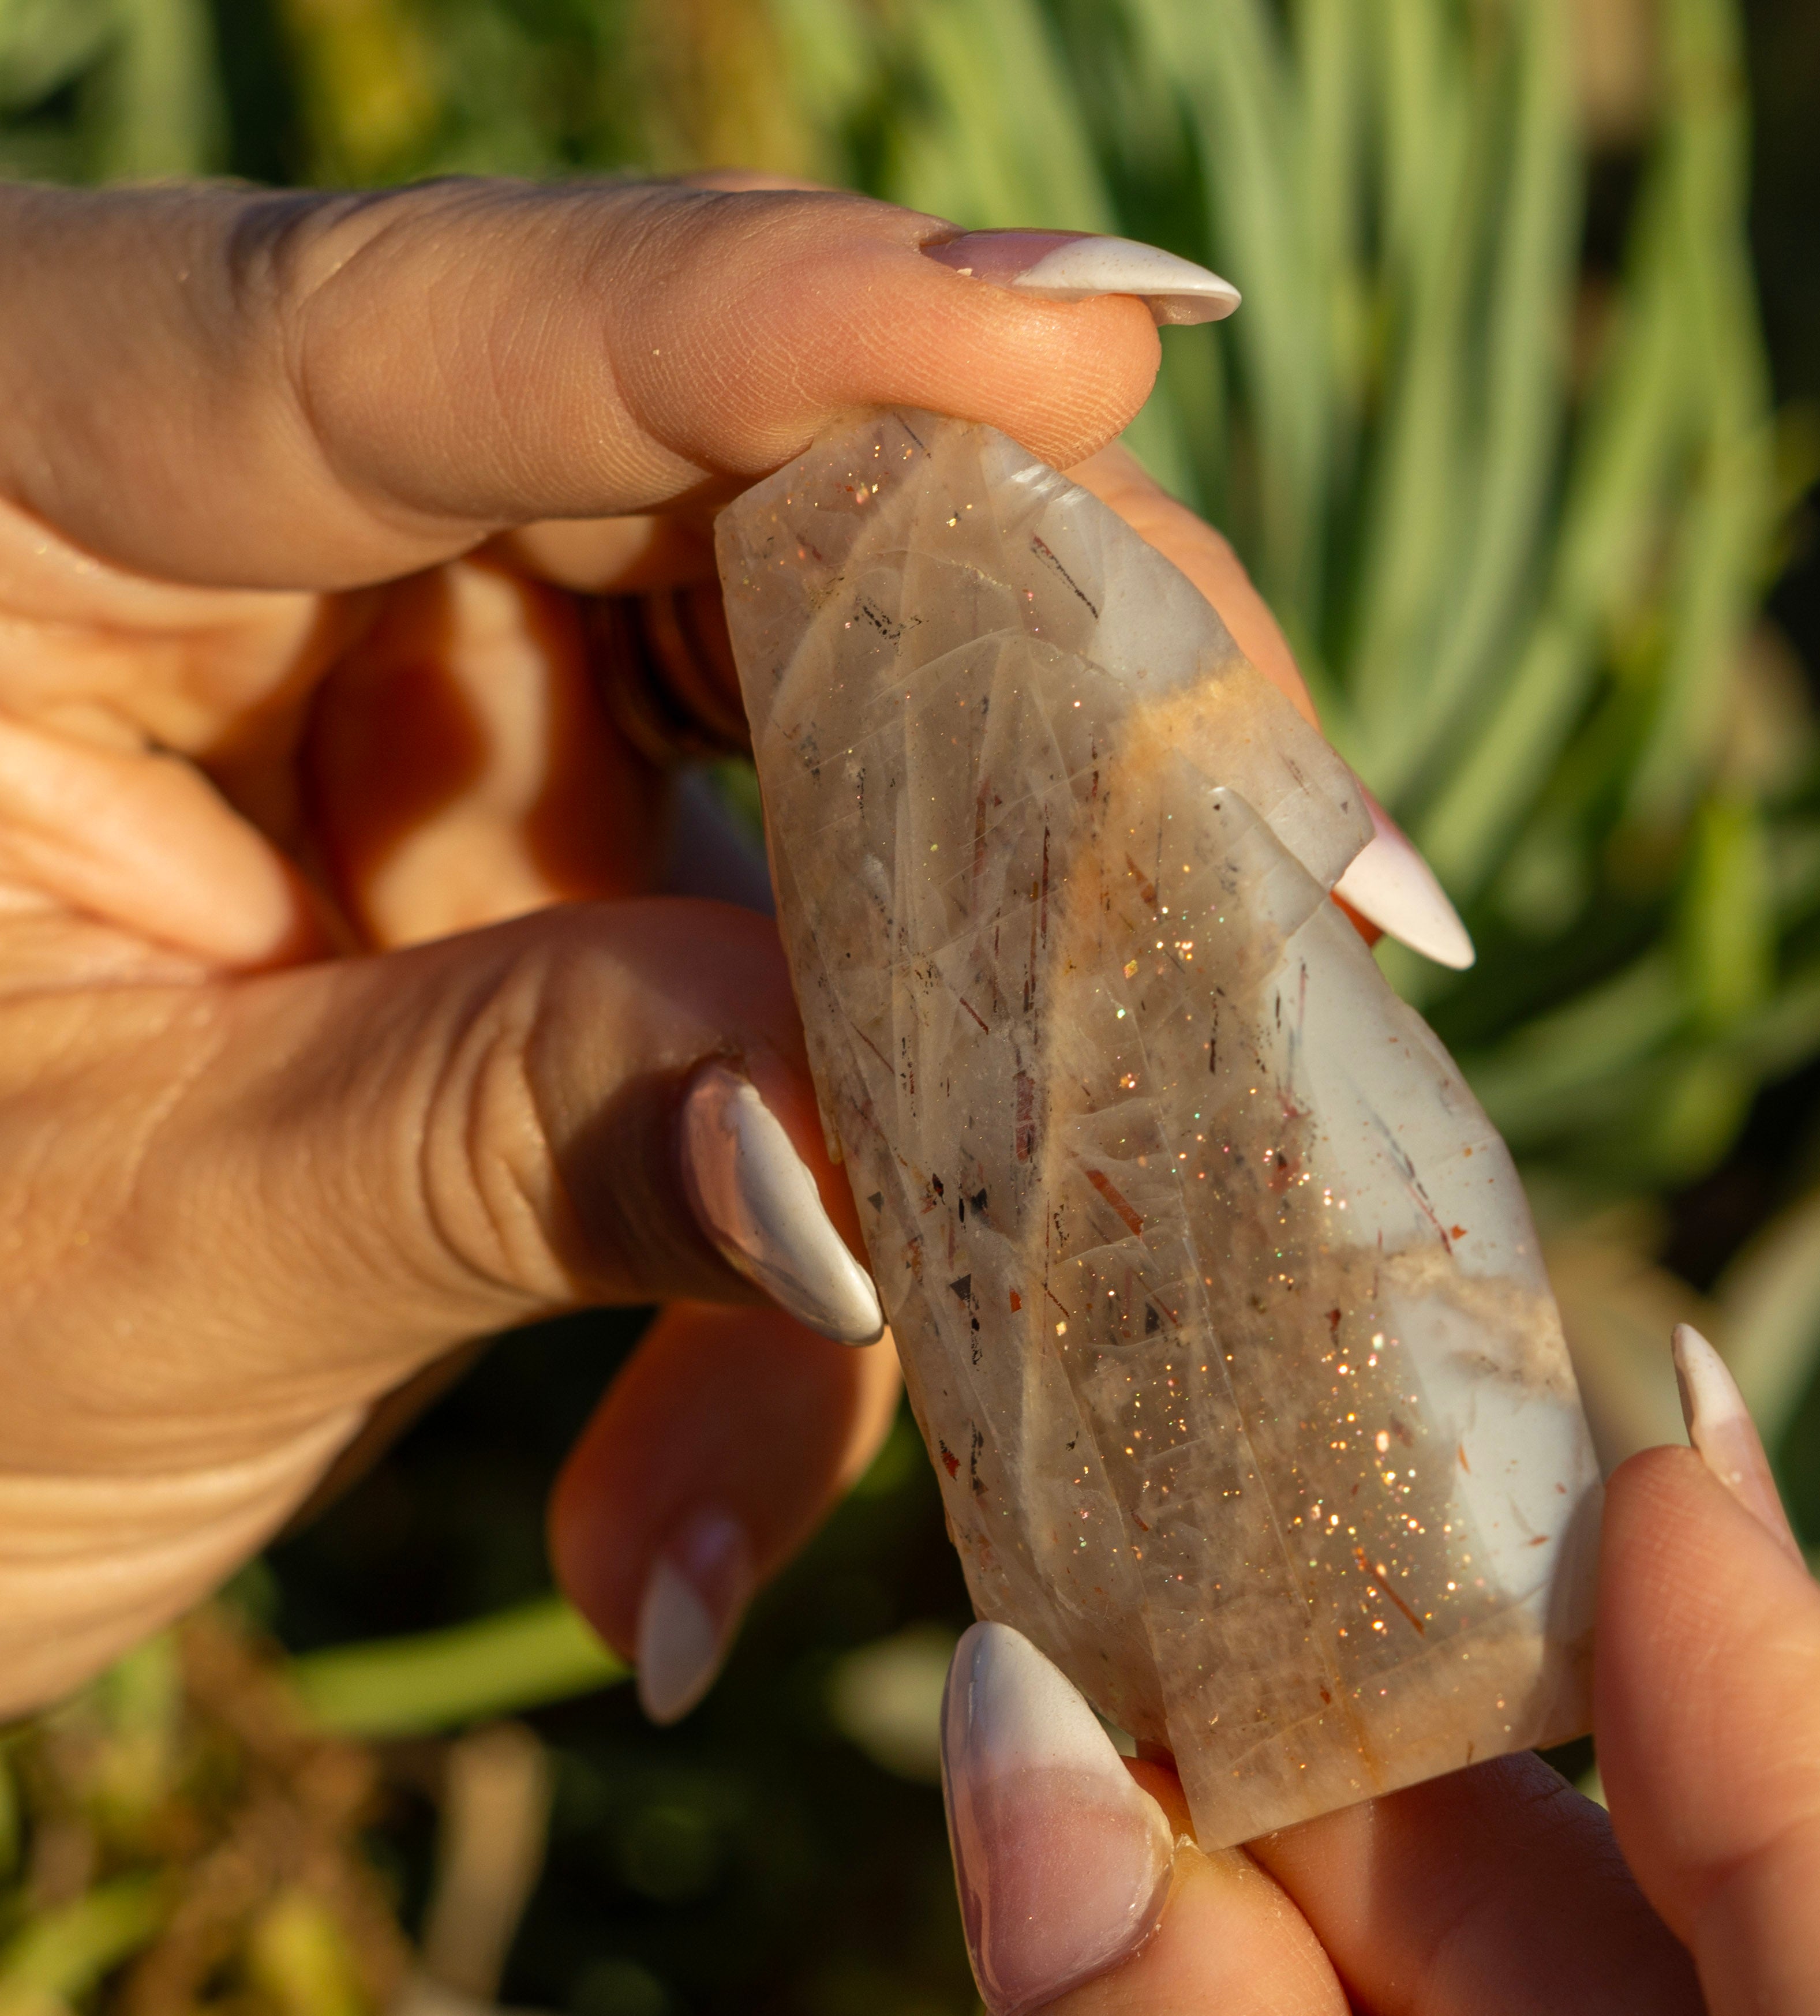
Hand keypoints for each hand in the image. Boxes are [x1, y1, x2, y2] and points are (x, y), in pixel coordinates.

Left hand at [0, 179, 1281, 1716]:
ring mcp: (410, 689)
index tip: (1108, 338)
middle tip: (1301, 897)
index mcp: (14, 477)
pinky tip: (704, 1500)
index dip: (800, 321)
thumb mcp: (127, 1263)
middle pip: (726, 507)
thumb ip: (509, 1146)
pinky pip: (768, 956)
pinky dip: (801, 1208)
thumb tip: (877, 1173)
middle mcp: (246, 528)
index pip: (437, 337)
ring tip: (1018, 1306)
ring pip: (810, 753)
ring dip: (933, 1048)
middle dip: (1024, 720)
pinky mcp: (525, 848)